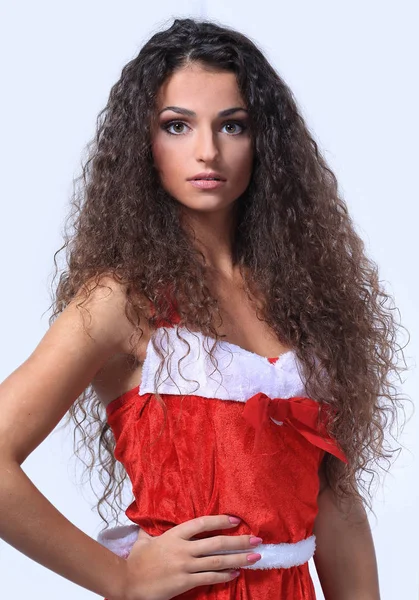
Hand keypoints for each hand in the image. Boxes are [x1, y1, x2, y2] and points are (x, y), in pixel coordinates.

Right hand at [121, 514, 261, 599]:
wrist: (126, 582)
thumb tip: (147, 523)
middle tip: (257, 539)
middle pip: (217, 542)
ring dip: (239, 558)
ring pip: (217, 560)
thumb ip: (151, 531)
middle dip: (240, 541)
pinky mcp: (184, 581)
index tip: (236, 520)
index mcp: (174, 534)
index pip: (202, 523)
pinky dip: (225, 575)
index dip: (220, 520)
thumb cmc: (135, 561)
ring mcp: (185, 565)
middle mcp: (183, 548)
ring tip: (255, 557)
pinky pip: (209, 577)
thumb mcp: (144, 540)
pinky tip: (236, 573)